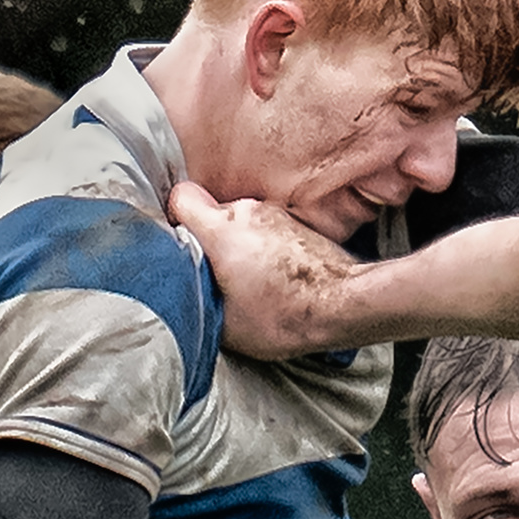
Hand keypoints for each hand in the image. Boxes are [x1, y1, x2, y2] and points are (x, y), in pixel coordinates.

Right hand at [169, 180, 361, 359]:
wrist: (344, 306)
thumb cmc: (285, 314)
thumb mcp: (223, 322)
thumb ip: (195, 295)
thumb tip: (182, 293)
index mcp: (220, 227)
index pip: (181, 197)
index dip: (175, 218)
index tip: (179, 242)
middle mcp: (248, 210)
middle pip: (213, 214)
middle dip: (211, 241)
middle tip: (217, 273)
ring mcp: (277, 216)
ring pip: (243, 224)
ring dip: (242, 247)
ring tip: (251, 282)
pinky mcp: (299, 226)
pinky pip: (269, 233)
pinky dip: (266, 251)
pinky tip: (275, 280)